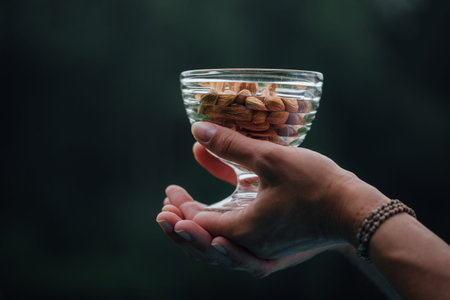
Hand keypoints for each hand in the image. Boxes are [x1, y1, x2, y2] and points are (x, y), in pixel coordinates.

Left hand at [166, 122, 388, 258]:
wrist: (357, 211)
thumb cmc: (317, 185)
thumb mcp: (270, 159)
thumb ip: (231, 146)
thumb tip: (197, 130)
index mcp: (245, 231)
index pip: (197, 224)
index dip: (179, 208)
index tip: (169, 190)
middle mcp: (251, 250)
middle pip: (203, 246)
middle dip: (181, 225)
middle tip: (165, 208)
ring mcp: (265, 255)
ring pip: (220, 252)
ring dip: (199, 235)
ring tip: (182, 218)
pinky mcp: (277, 252)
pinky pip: (240, 251)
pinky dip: (223, 239)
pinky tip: (219, 226)